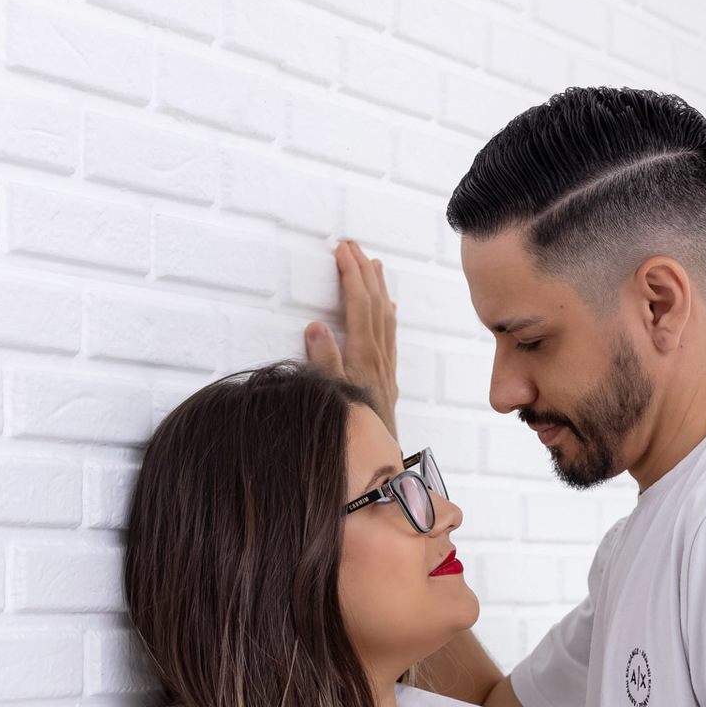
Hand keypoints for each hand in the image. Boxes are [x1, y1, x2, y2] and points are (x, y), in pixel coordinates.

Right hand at [305, 239, 397, 438]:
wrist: (378, 460)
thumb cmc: (353, 430)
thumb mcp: (332, 396)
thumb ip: (324, 362)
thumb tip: (315, 327)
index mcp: (364, 356)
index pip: (359, 304)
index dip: (350, 274)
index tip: (341, 250)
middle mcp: (379, 357)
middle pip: (375, 304)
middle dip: (363, 271)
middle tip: (352, 246)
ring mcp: (386, 366)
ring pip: (386, 316)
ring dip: (379, 287)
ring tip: (373, 264)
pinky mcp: (388, 377)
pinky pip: (390, 335)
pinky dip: (387, 314)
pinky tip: (388, 307)